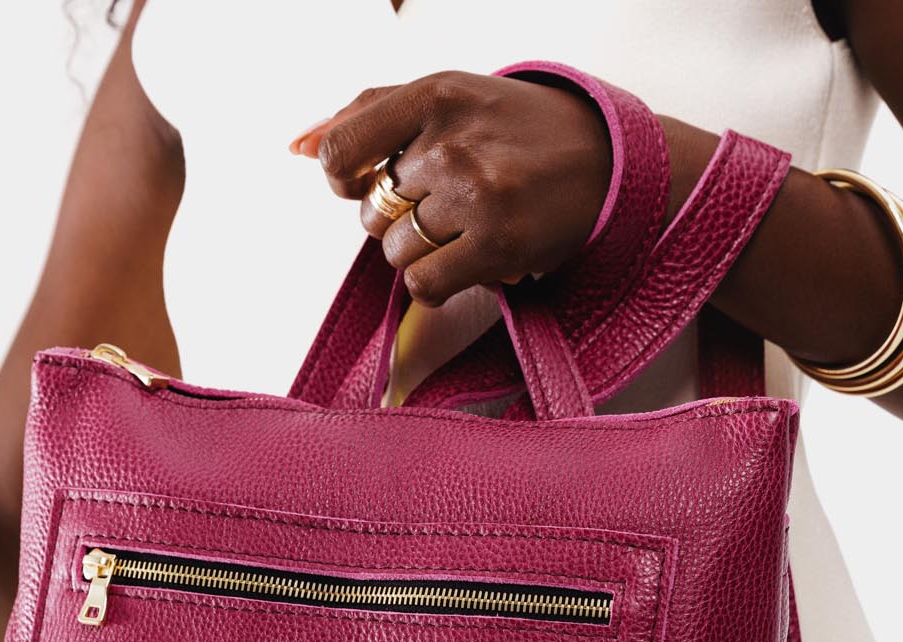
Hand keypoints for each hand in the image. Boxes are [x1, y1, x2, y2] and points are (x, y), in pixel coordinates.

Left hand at [291, 71, 611, 306]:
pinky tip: (468, 261)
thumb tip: (295, 147)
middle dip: (400, 217)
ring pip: (396, 253)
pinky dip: (439, 283)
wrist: (606, 160)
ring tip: (465, 229)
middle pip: (372, 212)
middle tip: (447, 203)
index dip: (341, 179)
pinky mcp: (498, 243)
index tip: (365, 182)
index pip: (341, 149)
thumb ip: (367, 115)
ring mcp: (476, 194)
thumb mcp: (448, 99)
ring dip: (423, 252)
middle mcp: (452, 142)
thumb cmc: (516, 131)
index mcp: (435, 94)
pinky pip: (424, 286)